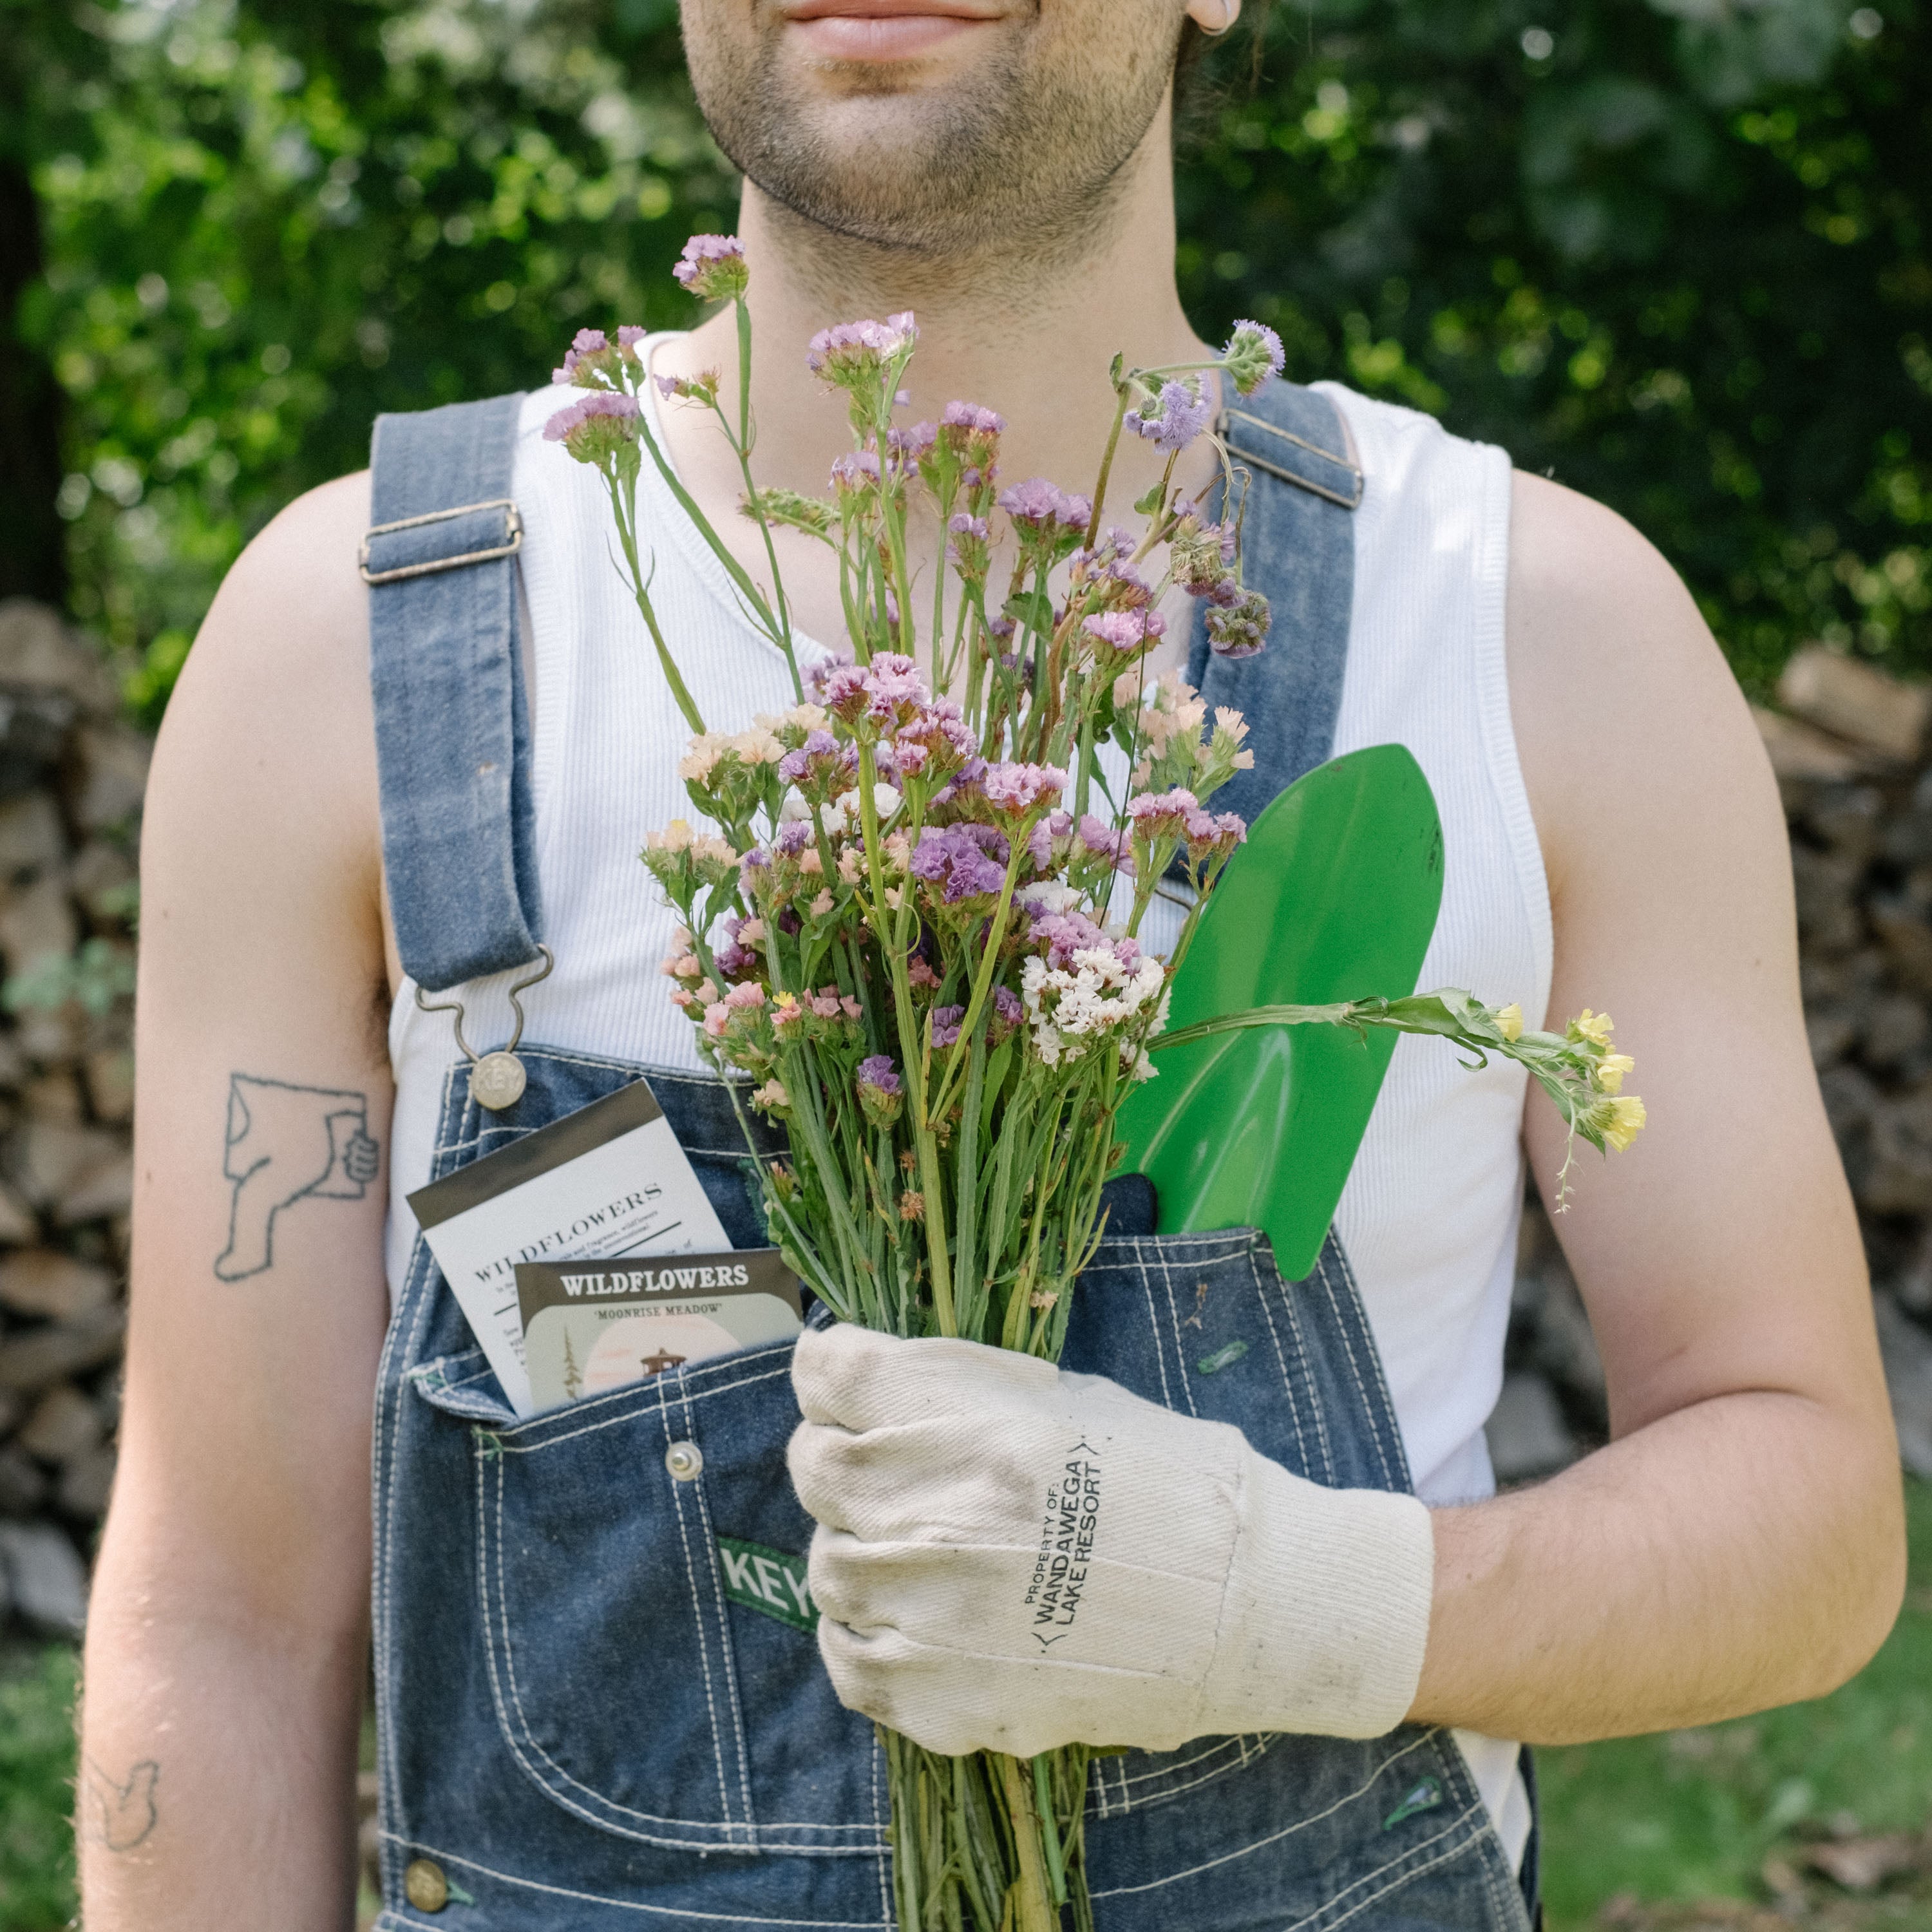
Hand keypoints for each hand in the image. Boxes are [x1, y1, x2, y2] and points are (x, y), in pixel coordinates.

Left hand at [788, 1324, 1434, 1758]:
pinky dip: (866, 1633)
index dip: (834, 1376)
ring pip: (827, 1565)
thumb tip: (867, 1377)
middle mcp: (943, 1520)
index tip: (850, 1389)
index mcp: (978, 1428)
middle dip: (843, 1458)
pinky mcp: (944, 1702)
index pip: (830, 1376)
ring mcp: (935, 1619)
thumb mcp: (1069, 1398)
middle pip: (816, 1467)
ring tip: (920, 1549)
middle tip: (895, 1472)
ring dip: (859, 1546)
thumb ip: (959, 1387)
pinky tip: (916, 1618)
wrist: (1251, 1608)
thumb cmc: (1169, 1481)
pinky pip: (849, 1660)